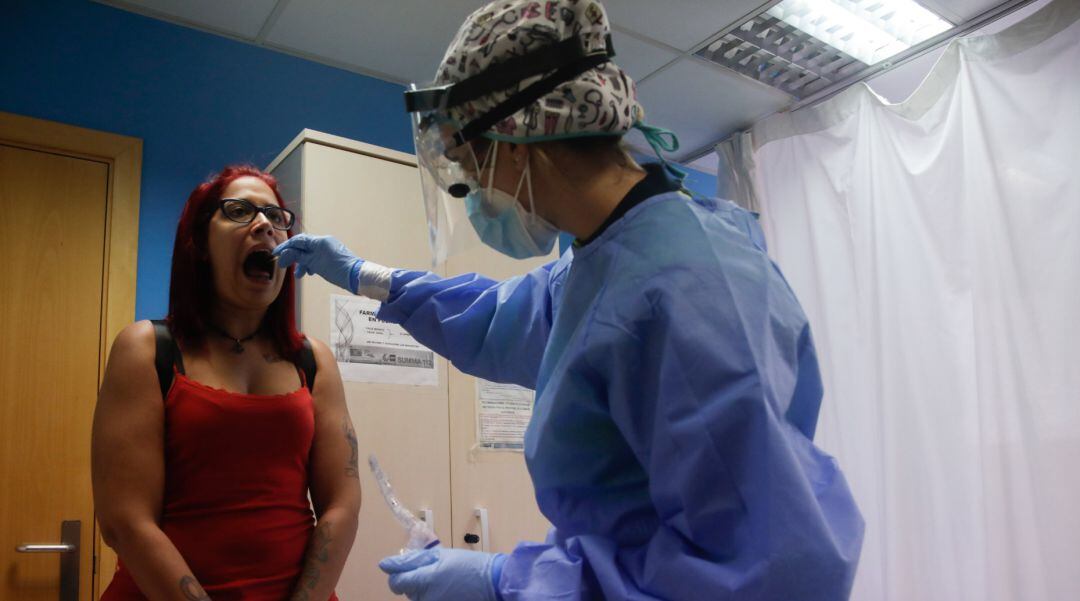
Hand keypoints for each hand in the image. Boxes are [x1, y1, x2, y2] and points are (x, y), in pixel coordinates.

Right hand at [273, 234, 362, 292]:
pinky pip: (317, 258)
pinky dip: (311, 264)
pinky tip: (310, 272)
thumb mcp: (314, 263)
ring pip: (310, 254)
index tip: (275, 254)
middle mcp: (324, 242)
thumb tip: (286, 253)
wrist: (356, 277)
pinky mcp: (332, 257)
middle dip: (293, 256)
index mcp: (320, 241)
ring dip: (302, 263)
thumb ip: (299, 257)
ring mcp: (329, 249)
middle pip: (303, 246)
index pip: (298, 240)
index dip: (285, 247)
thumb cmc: (336, 269)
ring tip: (299, 275)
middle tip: (284, 266)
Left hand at [379, 547, 502, 600]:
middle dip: (414, 581)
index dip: (398, 574)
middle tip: (435, 571)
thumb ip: (412, 560)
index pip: (396, 583)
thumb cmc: (469, 565)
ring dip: (423, 590)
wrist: (493, 584)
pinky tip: (447, 591)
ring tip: (443, 582)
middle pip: (407, 591)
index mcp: (425, 580)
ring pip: (417, 599)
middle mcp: (426, 599)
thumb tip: (385, 564)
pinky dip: (433, 596)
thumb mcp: (441, 555)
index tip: (409, 569)